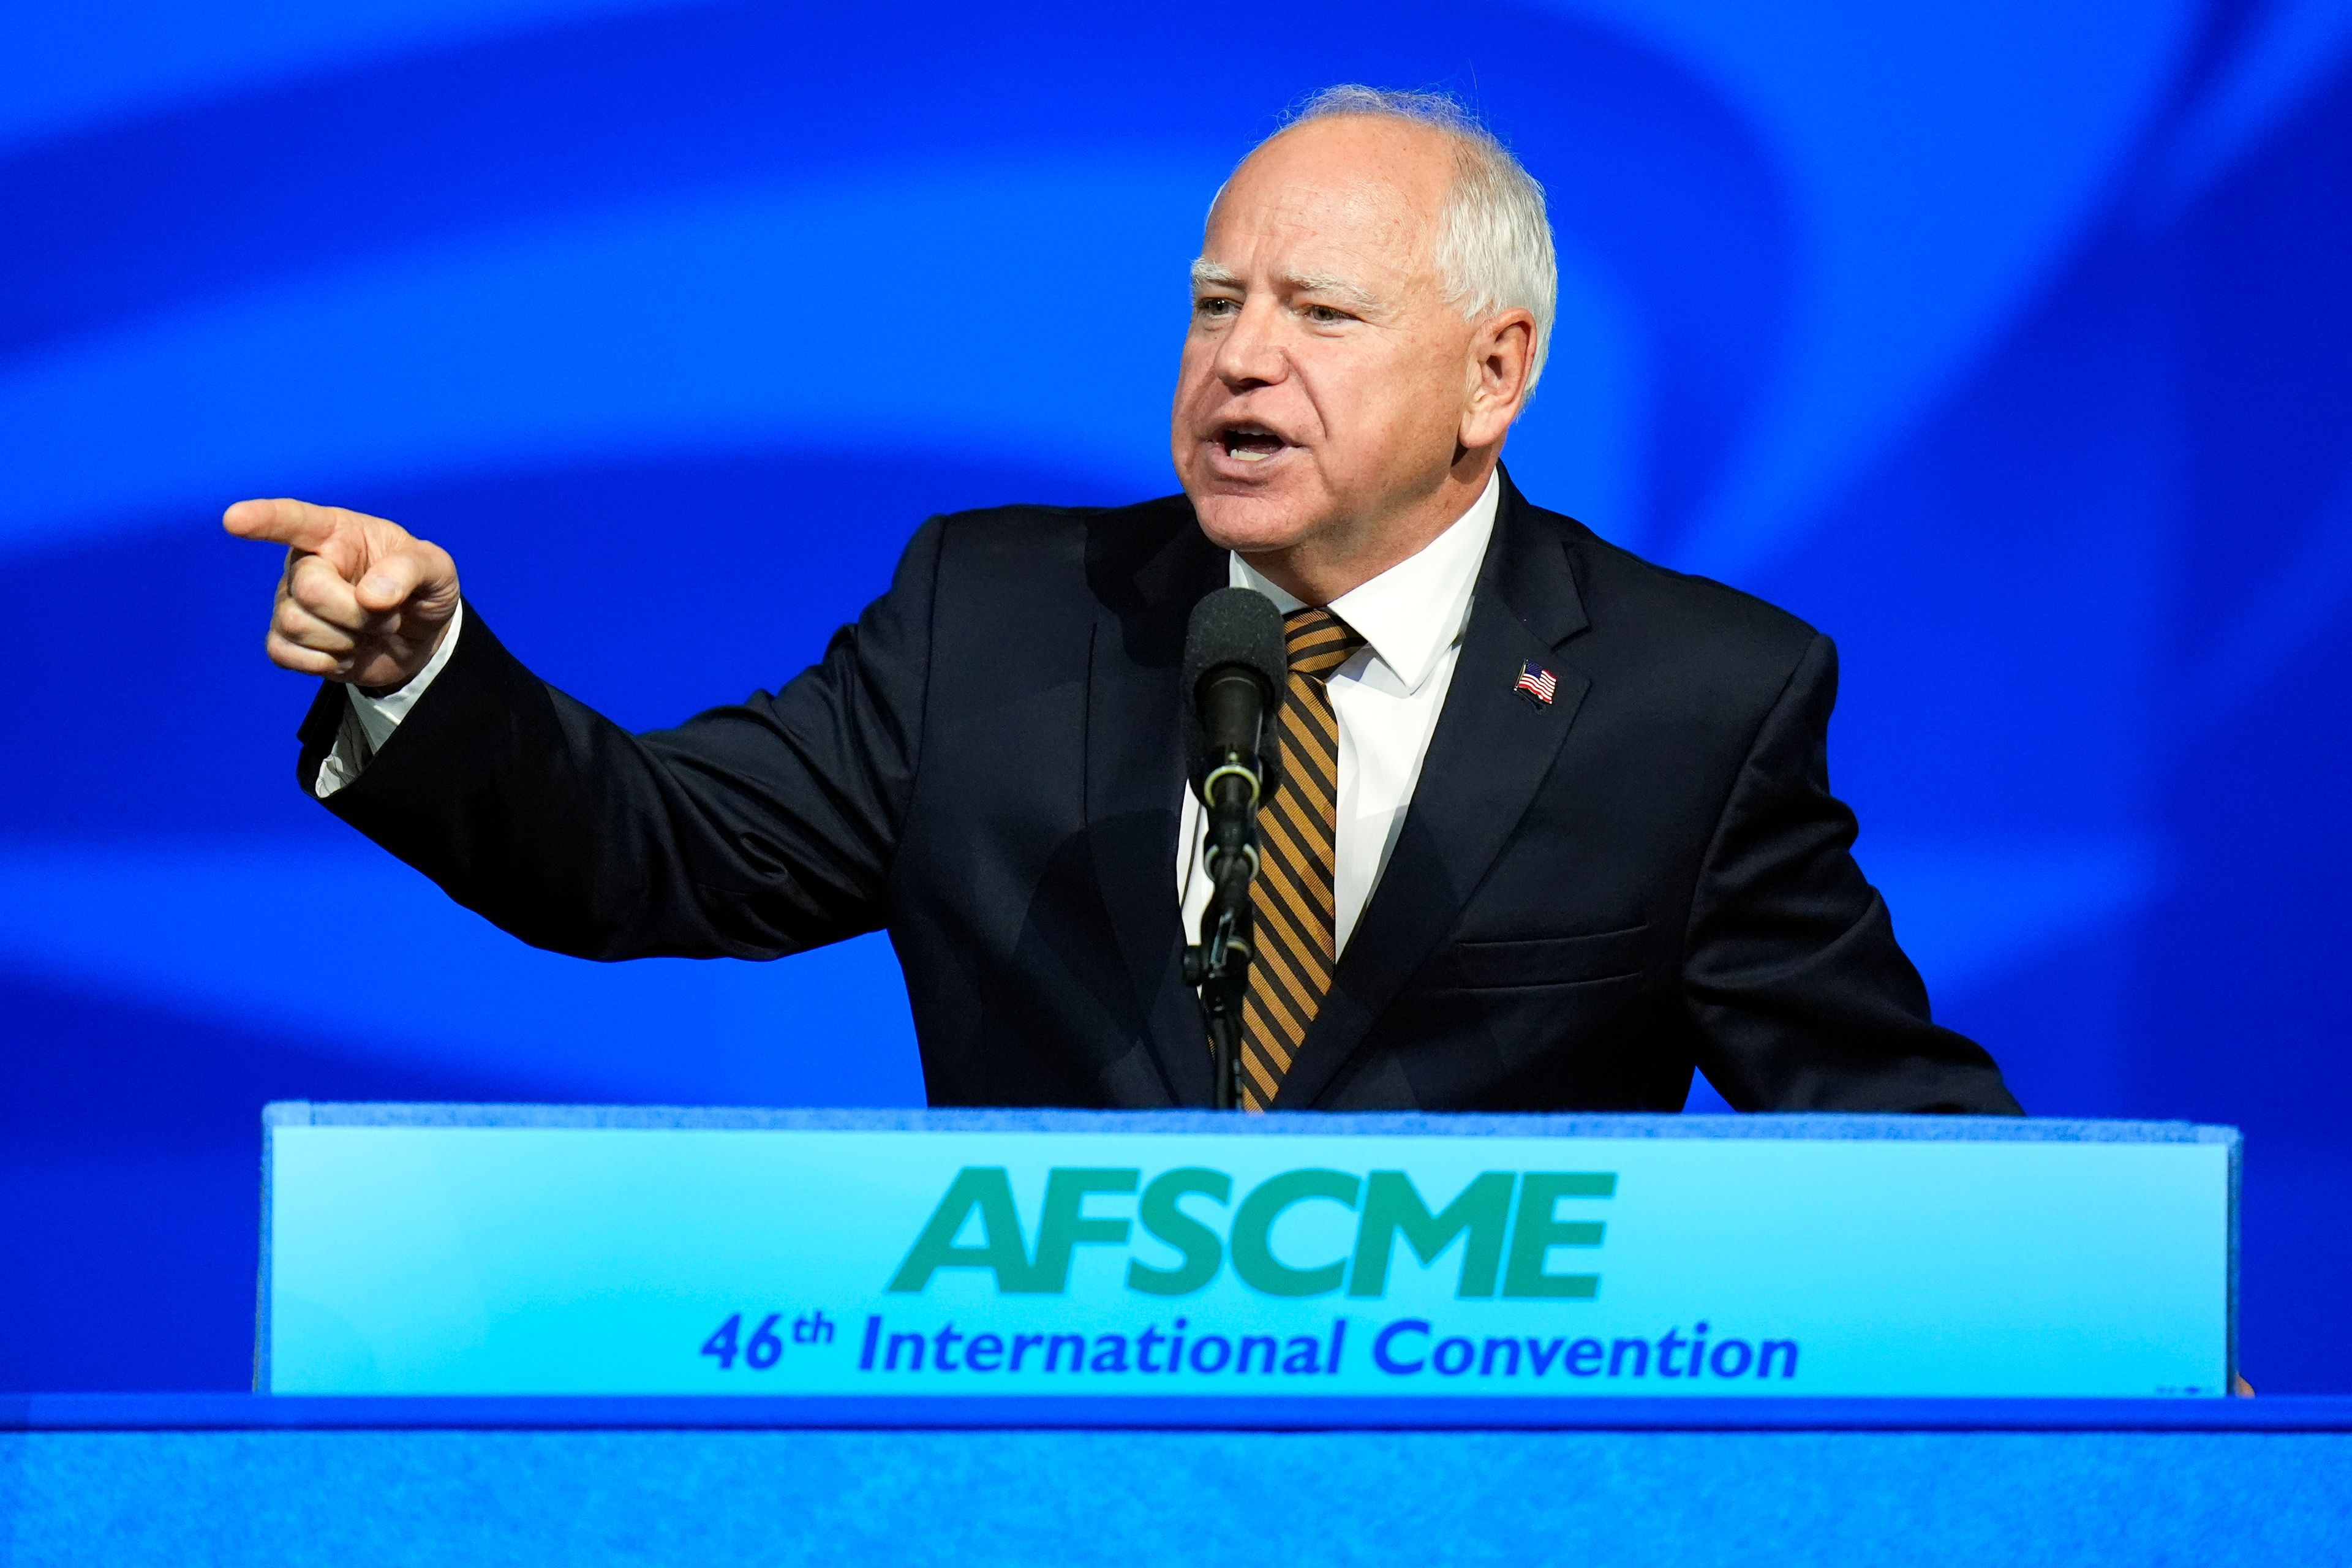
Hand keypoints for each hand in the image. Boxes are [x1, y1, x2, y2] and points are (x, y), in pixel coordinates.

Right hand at [224, 498, 460, 690]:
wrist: (419, 637)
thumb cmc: (422, 589)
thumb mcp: (437, 570)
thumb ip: (411, 570)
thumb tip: (370, 596)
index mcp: (337, 533)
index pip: (294, 519)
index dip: (263, 518)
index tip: (234, 520)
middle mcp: (305, 562)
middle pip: (308, 589)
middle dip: (356, 613)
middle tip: (387, 616)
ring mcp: (290, 601)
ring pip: (295, 624)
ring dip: (347, 639)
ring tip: (368, 631)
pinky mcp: (286, 639)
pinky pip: (283, 653)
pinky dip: (324, 663)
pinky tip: (345, 653)